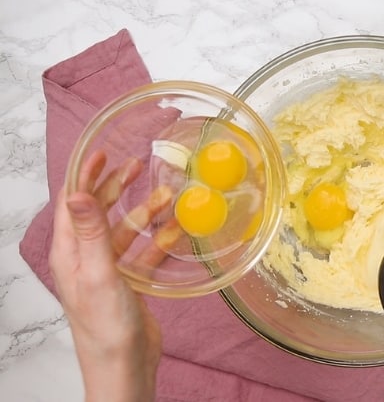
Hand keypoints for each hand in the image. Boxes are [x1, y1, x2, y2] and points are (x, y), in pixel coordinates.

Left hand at [49, 151, 167, 401]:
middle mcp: (86, 256)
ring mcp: (108, 268)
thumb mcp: (98, 273)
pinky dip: (159, 238)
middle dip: (118, 187)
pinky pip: (144, 251)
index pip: (73, 203)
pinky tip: (177, 228)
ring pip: (126, 230)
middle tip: (138, 166)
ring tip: (167, 196)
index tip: (102, 153)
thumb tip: (77, 194)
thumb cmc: (106, 327)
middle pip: (100, 211)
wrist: (124, 365)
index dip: (86, 176)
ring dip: (145, 212)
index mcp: (70, 252)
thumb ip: (91, 232)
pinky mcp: (129, 281)